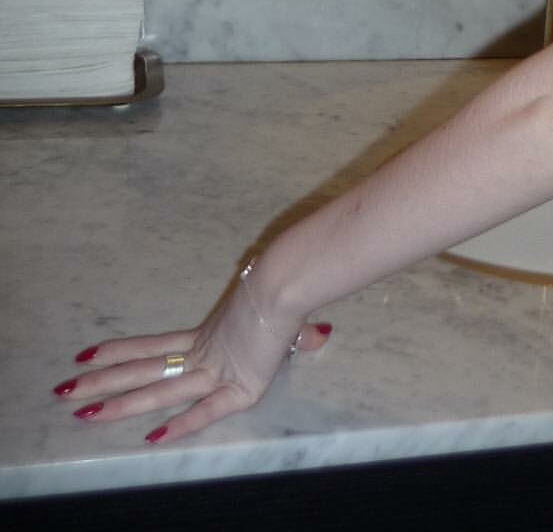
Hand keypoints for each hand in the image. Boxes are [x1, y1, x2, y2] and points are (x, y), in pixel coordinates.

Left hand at [55, 274, 331, 444]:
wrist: (290, 283)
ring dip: (121, 401)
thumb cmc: (286, 290)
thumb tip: (320, 335)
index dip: (120, 353)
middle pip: (144, 370)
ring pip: (160, 390)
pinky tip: (154, 437)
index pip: (154, 348)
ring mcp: (217, 371)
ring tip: (84, 410)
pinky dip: (183, 423)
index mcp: (208, 337)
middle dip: (103, 381)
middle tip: (64, 389)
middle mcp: (204, 355)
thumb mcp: (287, 319)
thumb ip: (300, 335)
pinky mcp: (239, 387)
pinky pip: (206, 409)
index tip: (86, 356)